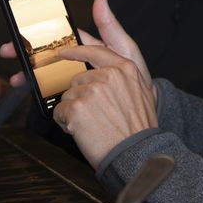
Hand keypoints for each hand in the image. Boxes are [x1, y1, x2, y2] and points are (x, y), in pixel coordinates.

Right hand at [0, 0, 151, 88]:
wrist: (141, 108)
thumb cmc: (136, 76)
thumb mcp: (125, 50)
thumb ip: (111, 27)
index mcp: (90, 49)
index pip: (62, 38)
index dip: (42, 34)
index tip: (22, 32)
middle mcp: (80, 65)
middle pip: (48, 56)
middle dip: (26, 53)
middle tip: (8, 51)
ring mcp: (75, 82)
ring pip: (46, 76)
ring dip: (28, 74)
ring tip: (16, 76)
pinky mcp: (73, 100)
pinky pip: (53, 96)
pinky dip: (39, 95)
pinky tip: (31, 94)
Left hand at [54, 44, 157, 168]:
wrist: (135, 151)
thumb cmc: (139, 127)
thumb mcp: (143, 93)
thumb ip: (126, 77)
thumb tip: (109, 71)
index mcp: (125, 68)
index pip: (95, 52)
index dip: (77, 51)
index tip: (63, 52)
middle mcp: (108, 75)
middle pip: (78, 79)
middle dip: (80, 96)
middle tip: (94, 115)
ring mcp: (91, 90)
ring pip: (68, 96)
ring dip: (73, 111)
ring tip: (91, 125)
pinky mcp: (77, 107)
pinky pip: (60, 111)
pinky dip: (66, 123)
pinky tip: (82, 131)